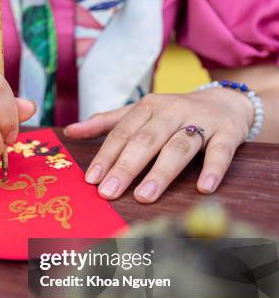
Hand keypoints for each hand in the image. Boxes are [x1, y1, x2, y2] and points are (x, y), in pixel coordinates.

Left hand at [64, 88, 252, 202]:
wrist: (226, 101)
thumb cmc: (173, 115)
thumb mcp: (140, 113)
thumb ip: (106, 123)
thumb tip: (69, 131)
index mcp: (148, 107)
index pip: (122, 134)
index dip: (105, 156)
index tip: (91, 180)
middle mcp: (172, 112)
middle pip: (145, 141)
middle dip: (125, 168)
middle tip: (109, 192)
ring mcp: (201, 121)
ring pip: (179, 147)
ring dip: (161, 173)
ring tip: (144, 196)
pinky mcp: (228, 133)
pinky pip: (220, 151)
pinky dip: (212, 169)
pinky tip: (203, 188)